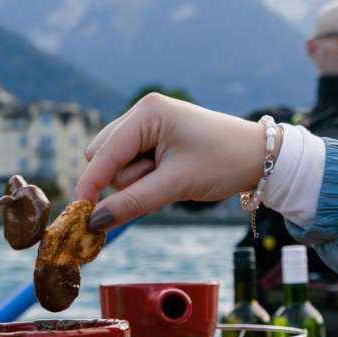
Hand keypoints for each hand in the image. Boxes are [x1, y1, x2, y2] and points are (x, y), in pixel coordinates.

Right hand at [75, 93, 275, 230]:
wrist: (258, 156)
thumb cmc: (222, 163)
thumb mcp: (175, 185)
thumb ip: (131, 203)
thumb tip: (94, 223)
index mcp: (147, 112)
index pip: (103, 155)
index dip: (90, 185)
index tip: (79, 214)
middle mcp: (141, 112)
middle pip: (102, 158)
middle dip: (122, 180)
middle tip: (159, 184)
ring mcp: (144, 123)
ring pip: (112, 164)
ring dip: (134, 180)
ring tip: (169, 177)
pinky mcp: (149, 136)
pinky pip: (126, 164)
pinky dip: (140, 177)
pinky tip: (165, 174)